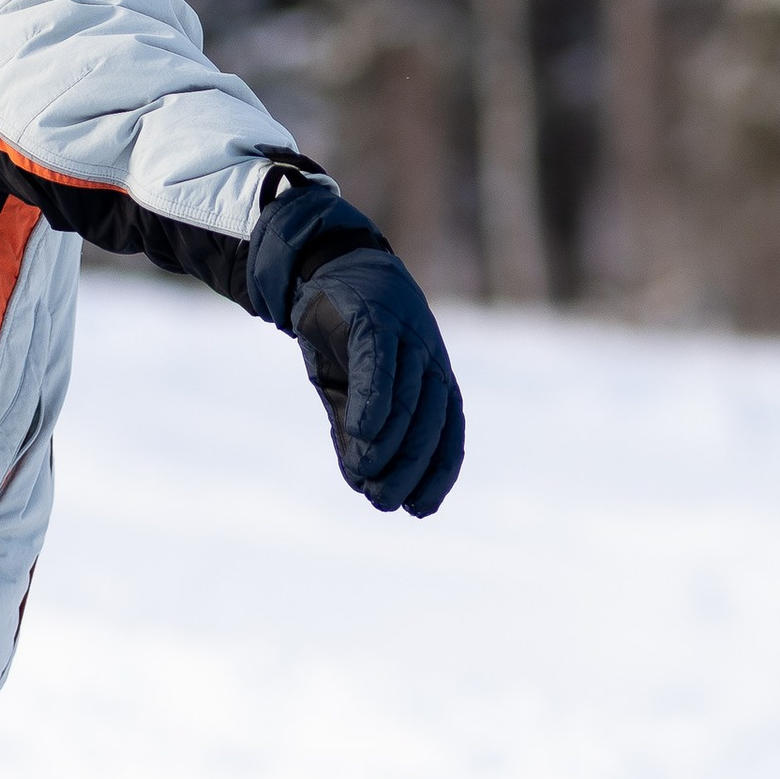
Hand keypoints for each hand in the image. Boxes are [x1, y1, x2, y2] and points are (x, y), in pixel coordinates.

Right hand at [289, 242, 465, 514]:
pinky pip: (380, 363)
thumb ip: (358, 428)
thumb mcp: (353, 390)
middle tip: (385, 501)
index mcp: (434, 380)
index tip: (420, 509)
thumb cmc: (348, 338)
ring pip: (407, 397)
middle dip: (409, 467)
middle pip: (430, 421)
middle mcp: (429, 358)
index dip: (437, 473)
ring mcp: (405, 335)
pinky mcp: (373, 318)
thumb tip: (363, 479)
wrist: (330, 269)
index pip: (448, 434)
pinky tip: (363, 431)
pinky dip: (374, 399)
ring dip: (388, 441)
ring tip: (366, 473)